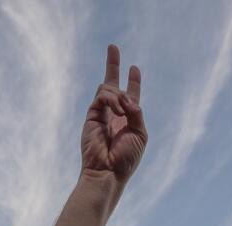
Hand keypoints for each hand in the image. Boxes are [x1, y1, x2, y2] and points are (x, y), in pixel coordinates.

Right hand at [81, 45, 146, 184]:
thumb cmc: (126, 158)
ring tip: (123, 111)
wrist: (107, 172)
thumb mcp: (140, 134)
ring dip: (119, 96)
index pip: (130, 97)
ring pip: (108, 89)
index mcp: (128, 120)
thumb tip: (125, 96)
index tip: (134, 69)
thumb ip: (136, 112)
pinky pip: (102, 97)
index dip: (133, 82)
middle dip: (113, 65)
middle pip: (112, 84)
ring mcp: (101, 114)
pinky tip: (118, 111)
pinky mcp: (92, 115)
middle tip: (112, 46)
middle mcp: (114, 115)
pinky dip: (112, 100)